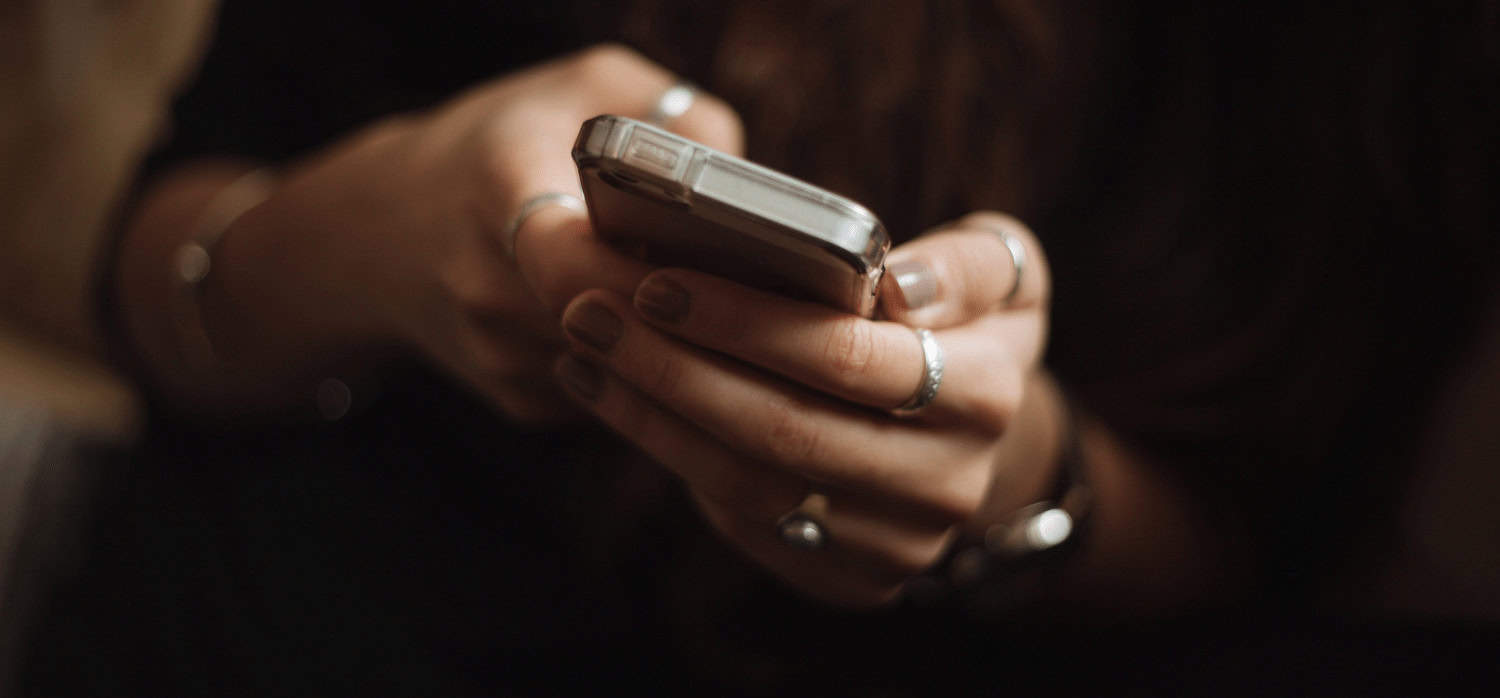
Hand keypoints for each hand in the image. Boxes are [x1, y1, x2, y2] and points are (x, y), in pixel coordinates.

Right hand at [195, 45, 742, 420]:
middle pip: (615, 325)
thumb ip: (672, 115)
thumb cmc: (500, 142)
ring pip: (626, 370)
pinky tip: (672, 331)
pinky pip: (612, 394)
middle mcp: (485, 284)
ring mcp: (499, 355)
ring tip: (733, 310)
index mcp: (497, 188)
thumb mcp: (583, 86)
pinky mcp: (519, 400)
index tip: (715, 263)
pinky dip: (652, 368)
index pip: (571, 257)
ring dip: (681, 349)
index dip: (649, 274)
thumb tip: (751, 185)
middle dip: (690, 316)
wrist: (382, 231)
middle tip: (763, 297)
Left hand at [554, 212, 1055, 604]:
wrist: (971, 434)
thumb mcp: (1001, 271)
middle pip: (784, 430)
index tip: (659, 281)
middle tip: (590, 311)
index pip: (849, 358)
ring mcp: (895, 543)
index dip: (746, 322)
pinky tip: (615, 396)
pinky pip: (741, 519)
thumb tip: (897, 288)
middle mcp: (947, 483)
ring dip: (651, 414)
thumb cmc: (964, 324)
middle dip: (673, 368)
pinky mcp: (847, 578)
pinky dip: (667, 452)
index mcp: (987, 394)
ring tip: (586, 349)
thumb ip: (964, 264)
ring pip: (749, 484)